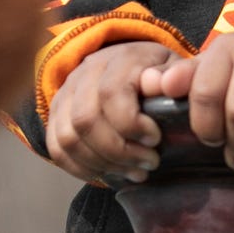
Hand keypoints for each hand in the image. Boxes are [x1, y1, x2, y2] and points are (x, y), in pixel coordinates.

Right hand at [45, 40, 179, 184]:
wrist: (130, 66)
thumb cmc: (160, 75)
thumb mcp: (177, 70)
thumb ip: (178, 75)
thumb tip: (164, 84)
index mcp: (119, 59)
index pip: (110, 93)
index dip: (131, 123)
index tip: (155, 139)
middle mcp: (85, 74)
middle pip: (86, 121)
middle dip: (119, 151)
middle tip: (149, 163)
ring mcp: (66, 94)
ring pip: (69, 139)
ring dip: (102, 164)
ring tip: (134, 172)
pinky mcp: (56, 115)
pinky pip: (57, 149)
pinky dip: (82, 168)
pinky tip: (110, 173)